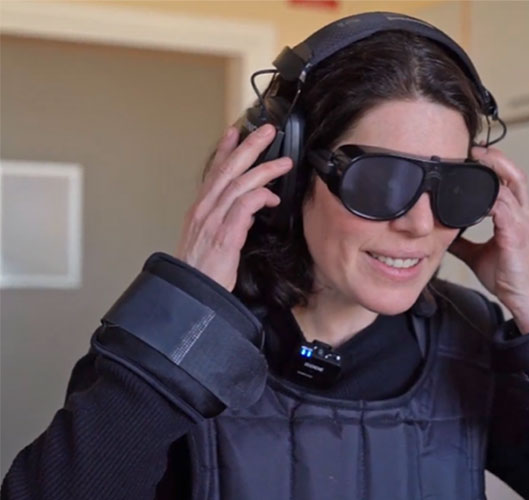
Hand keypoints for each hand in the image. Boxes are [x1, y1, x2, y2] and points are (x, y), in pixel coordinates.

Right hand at [174, 123, 292, 290]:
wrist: (191, 294)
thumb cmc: (202, 270)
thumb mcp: (208, 239)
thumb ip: (225, 220)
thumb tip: (247, 211)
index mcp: (200, 210)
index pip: (213, 172)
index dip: (225, 150)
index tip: (236, 131)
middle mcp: (205, 210)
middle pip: (228, 169)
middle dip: (249, 147)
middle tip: (267, 131)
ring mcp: (214, 221)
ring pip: (239, 184)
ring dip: (264, 169)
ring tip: (284, 162)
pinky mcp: (225, 235)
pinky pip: (244, 207)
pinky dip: (259, 197)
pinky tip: (272, 197)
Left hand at [448, 146, 528, 333]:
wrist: (523, 299)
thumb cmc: (507, 275)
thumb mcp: (477, 254)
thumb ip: (462, 240)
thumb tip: (440, 233)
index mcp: (515, 216)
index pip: (509, 180)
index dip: (494, 165)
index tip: (473, 155)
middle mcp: (523, 214)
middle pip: (515, 174)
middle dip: (496, 158)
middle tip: (473, 148)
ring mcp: (522, 223)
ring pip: (511, 186)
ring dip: (492, 171)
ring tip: (473, 160)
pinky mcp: (516, 235)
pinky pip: (503, 208)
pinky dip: (489, 199)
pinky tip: (472, 195)